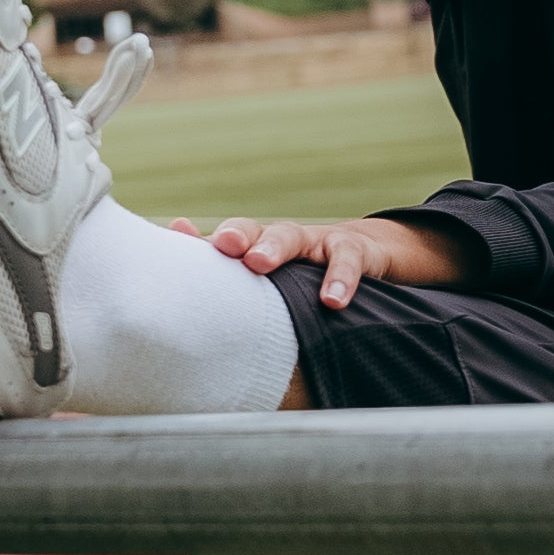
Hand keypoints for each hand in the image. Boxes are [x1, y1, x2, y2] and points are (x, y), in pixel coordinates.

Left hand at [189, 212, 475, 310]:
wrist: (375, 256)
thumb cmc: (310, 279)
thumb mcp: (277, 289)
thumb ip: (236, 296)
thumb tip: (191, 325)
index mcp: (258, 251)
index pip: (224, 242)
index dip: (200, 240)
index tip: (178, 235)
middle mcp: (282, 241)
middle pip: (253, 230)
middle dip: (235, 234)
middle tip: (222, 247)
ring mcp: (317, 242)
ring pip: (292, 234)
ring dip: (274, 245)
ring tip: (259, 262)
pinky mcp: (356, 250)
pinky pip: (346, 260)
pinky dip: (339, 278)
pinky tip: (332, 301)